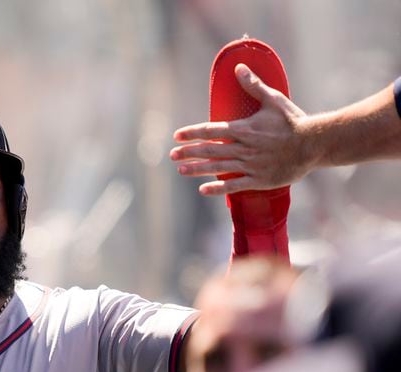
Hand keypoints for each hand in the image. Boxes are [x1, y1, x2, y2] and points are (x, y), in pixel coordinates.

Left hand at [171, 64, 312, 194]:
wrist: (315, 144)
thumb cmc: (294, 121)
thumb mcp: (273, 100)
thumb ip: (253, 85)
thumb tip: (238, 67)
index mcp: (244, 129)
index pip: (211, 130)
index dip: (192, 133)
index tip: (177, 136)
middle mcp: (244, 148)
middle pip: (210, 150)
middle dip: (189, 152)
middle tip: (172, 154)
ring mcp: (250, 165)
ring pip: (218, 168)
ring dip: (197, 169)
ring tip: (180, 169)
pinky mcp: (259, 180)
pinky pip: (234, 185)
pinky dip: (218, 188)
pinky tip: (203, 189)